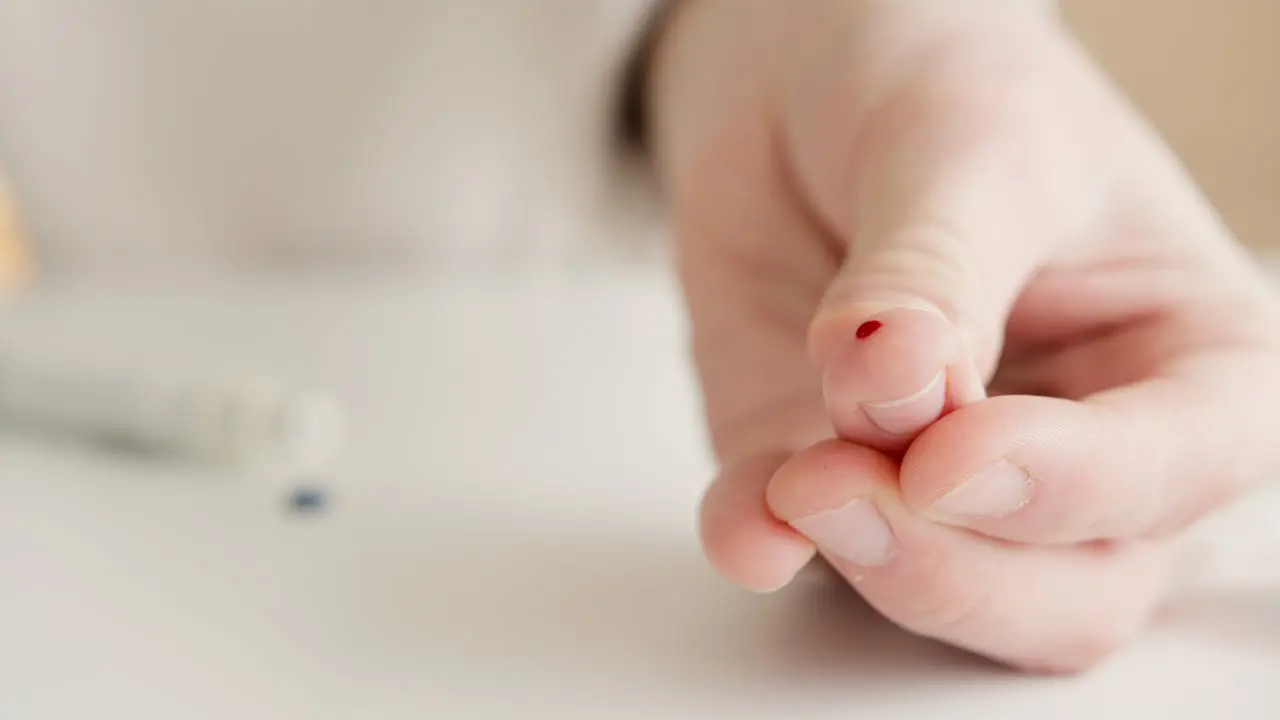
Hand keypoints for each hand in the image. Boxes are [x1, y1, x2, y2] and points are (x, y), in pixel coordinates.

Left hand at [648, 0, 1279, 671]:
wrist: (811, 77)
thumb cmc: (943, 83)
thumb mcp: (964, 146)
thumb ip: (937, 274)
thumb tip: (895, 381)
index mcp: (1186, 359)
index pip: (1173, 469)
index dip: (1070, 485)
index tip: (951, 454)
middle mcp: (1080, 448)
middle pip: (1071, 592)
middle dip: (957, 565)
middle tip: (851, 486)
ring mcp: (949, 481)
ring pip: (949, 601)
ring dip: (867, 565)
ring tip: (792, 487)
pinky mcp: (829, 475)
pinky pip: (804, 553)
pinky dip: (769, 546)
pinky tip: (744, 521)